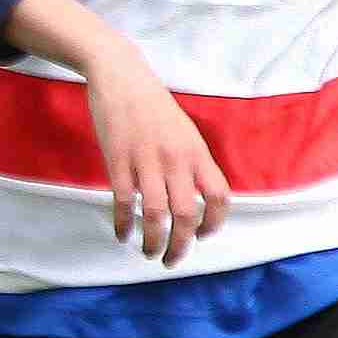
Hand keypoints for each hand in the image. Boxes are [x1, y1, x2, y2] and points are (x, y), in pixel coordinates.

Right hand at [84, 53, 228, 262]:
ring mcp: (146, 160)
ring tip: (149, 253)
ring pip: (156, 214)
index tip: (202, 236)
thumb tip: (195, 199)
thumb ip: (192, 163)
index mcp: (197, 152)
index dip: (214, 223)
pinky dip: (123, 224)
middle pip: (186, 214)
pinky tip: (122, 234)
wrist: (122, 76)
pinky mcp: (118, 160)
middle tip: (172, 261)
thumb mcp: (185, 132)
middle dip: (181, 246)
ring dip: (154, 242)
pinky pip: (124, 202)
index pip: (219, 196)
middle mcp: (176, 159)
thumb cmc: (153, 105)